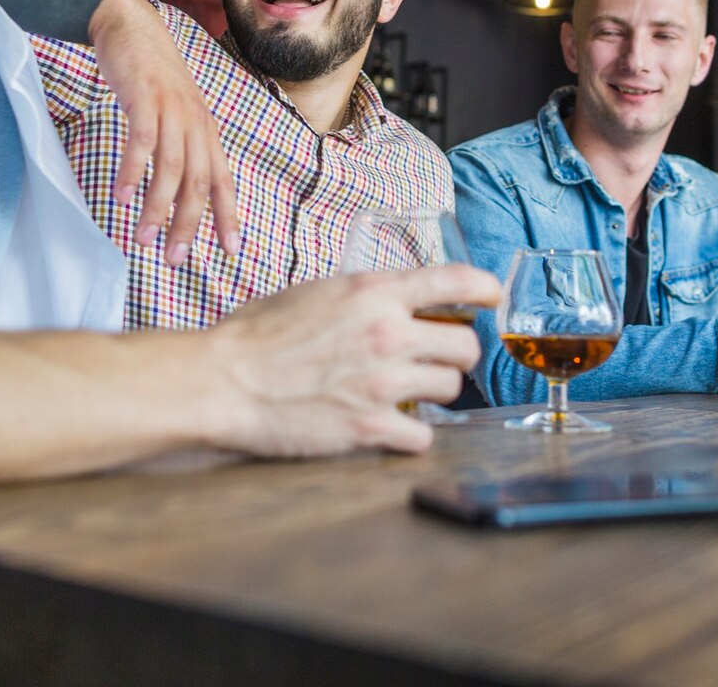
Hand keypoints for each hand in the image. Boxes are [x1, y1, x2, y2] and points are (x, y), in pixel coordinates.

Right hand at [87, 0, 239, 264]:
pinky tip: (121, 196)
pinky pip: (141, 141)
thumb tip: (177, 189)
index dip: (228, 215)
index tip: (231, 250)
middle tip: (175, 260)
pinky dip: (132, 170)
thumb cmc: (149, 76)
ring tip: (142, 238)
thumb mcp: (173, 112)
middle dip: (189, 225)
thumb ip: (179, 146)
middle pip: (199, 182)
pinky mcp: (145, 97)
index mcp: (205, 130)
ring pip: (171, 168)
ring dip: (157, 207)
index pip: (222, 180)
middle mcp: (195, 122)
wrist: (129, 23)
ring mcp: (172, 109)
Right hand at [204, 264, 501, 457]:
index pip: (454, 281)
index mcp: (374, 291)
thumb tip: (390, 303)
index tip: (494, 296)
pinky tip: (392, 429)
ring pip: (452, 388)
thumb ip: (363, 296)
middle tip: (437, 360)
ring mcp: (384, 381)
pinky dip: (412, 435)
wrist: (224, 381)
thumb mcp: (316, 292)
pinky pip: (424, 435)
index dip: (485, 288)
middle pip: (466, 345)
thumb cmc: (256, 336)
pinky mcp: (372, 426)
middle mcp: (388, 332)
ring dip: (435, 391)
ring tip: (407, 392)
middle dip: (456, 353)